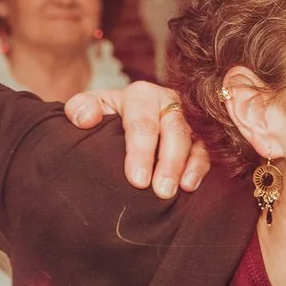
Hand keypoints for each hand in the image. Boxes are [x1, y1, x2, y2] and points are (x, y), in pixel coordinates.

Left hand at [63, 81, 209, 198]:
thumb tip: (86, 119)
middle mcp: (169, 102)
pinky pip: (205, 151)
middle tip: (160, 191)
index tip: (136, 179)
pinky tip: (189, 187)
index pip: (143, 124)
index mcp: (141, 95)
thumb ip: (80, 108)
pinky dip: (199, 169)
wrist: (123, 117)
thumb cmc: (107, 116)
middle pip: (174, 131)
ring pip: (193, 141)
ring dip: (187, 168)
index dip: (141, 152)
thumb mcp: (90, 105)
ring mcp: (187, 119)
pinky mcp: (200, 135)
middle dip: (168, 163)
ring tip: (176, 191)